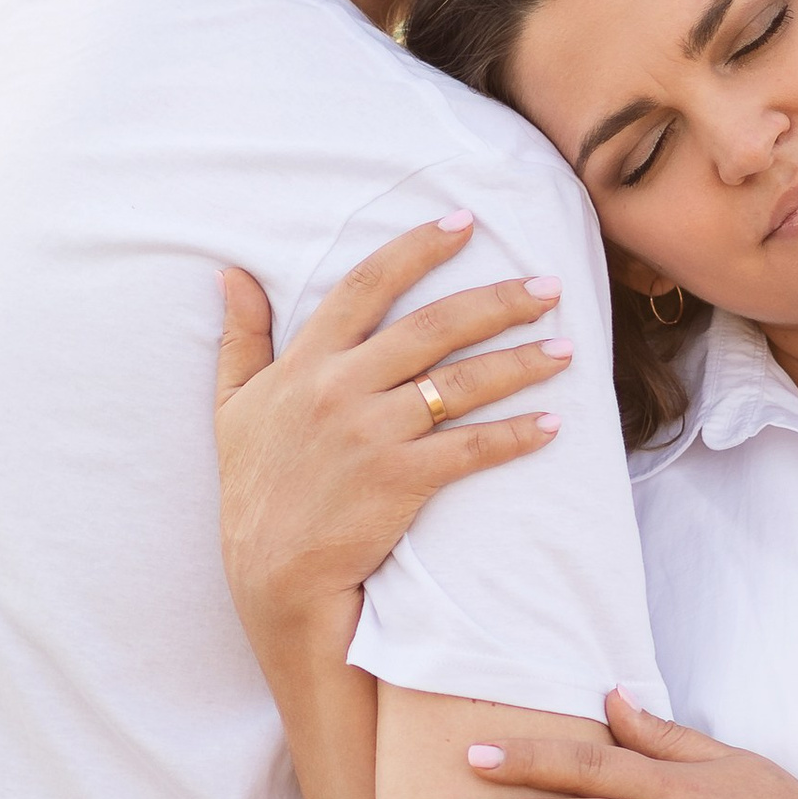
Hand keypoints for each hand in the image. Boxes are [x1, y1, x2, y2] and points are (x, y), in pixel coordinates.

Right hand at [214, 217, 573, 653]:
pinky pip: (471, 449)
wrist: (271, 574)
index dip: (416, 249)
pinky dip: (515, 437)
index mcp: (304, 363)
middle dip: (497, 301)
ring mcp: (371, 434)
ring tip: (566, 350)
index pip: (365, 286)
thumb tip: (231, 273)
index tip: (464, 223)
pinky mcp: (400, 481)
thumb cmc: (254, 489)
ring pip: (460, 384)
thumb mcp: (232, 406)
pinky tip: (551, 425)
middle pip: (432, 327)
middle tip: (548, 286)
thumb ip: (239, 337)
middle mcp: (339, 389)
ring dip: (520, 363)